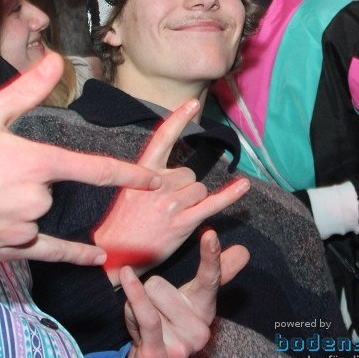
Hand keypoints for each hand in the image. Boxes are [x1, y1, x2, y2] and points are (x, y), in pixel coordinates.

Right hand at [0, 53, 158, 263]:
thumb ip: (28, 89)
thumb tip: (57, 60)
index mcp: (35, 163)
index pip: (95, 169)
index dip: (129, 175)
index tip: (155, 179)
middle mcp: (36, 200)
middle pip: (56, 186)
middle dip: (33, 175)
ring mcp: (23, 228)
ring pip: (43, 212)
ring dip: (27, 201)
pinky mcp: (8, 249)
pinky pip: (49, 253)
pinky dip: (74, 256)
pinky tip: (96, 258)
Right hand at [93, 99, 249, 282]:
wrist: (114, 253)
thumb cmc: (123, 222)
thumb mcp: (129, 190)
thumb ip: (151, 176)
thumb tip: (178, 171)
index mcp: (142, 172)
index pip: (163, 138)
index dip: (178, 119)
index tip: (192, 103)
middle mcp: (157, 183)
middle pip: (189, 174)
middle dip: (184, 189)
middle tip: (164, 208)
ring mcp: (170, 203)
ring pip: (199, 190)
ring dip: (192, 203)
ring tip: (171, 219)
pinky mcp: (182, 222)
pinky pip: (211, 205)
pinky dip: (230, 196)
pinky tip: (244, 185)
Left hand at [121, 229, 249, 357]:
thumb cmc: (168, 327)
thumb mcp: (189, 300)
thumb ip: (215, 274)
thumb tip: (243, 251)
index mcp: (206, 309)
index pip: (210, 277)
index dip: (211, 256)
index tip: (210, 233)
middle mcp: (199, 330)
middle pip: (157, 284)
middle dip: (145, 296)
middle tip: (152, 316)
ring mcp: (181, 346)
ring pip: (146, 298)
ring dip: (134, 307)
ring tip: (143, 327)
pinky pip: (145, 316)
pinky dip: (134, 295)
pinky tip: (127, 278)